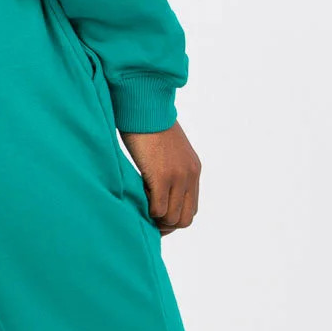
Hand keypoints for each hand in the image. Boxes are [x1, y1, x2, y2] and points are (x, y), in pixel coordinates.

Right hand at [118, 119, 200, 233]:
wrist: (144, 105)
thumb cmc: (148, 125)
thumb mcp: (167, 151)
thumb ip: (169, 170)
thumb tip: (156, 188)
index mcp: (193, 170)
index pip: (191, 208)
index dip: (173, 216)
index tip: (156, 215)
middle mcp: (190, 175)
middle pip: (185, 219)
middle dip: (166, 225)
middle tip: (148, 219)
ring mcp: (178, 177)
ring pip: (172, 218)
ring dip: (156, 220)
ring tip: (142, 207)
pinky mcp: (162, 176)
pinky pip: (158, 209)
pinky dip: (148, 211)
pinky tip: (139, 197)